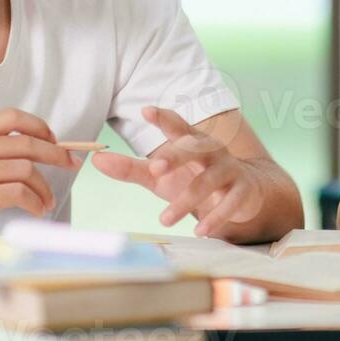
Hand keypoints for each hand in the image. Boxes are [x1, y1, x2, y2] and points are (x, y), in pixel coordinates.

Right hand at [0, 108, 81, 248]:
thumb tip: (42, 146)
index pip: (10, 117)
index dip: (38, 125)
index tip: (54, 139)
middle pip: (26, 143)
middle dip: (56, 154)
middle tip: (71, 164)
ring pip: (26, 170)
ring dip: (45, 187)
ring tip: (47, 201)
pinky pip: (19, 193)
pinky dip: (35, 202)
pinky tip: (37, 210)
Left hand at [91, 106, 264, 237]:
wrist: (243, 193)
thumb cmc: (194, 178)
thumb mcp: (160, 176)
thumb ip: (130, 168)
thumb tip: (96, 160)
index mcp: (191, 141)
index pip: (177, 126)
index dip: (163, 118)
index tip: (146, 110)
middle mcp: (211, 150)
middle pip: (194, 148)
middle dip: (175, 156)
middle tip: (155, 168)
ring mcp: (229, 169)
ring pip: (208, 181)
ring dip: (186, 200)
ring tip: (164, 219)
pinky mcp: (242, 190)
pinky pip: (230, 202)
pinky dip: (216, 217)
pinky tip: (201, 230)